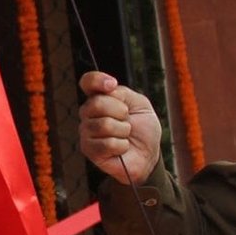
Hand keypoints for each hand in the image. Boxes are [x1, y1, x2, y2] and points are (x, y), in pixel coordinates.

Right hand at [79, 70, 161, 186]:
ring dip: (123, 131)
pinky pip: (107, 143)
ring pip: (104, 124)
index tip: (112, 84)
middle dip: (120, 111)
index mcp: (100, 98)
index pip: (88, 82)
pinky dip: (122, 145)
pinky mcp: (89, 149)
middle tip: (127, 120)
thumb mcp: (140, 104)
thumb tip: (108, 89)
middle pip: (96, 103)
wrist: (148, 154)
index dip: (97, 80)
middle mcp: (88, 113)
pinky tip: (122, 148)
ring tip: (125, 135)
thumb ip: (123, 93)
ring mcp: (86, 131)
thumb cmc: (143, 129)